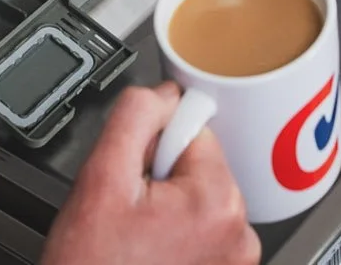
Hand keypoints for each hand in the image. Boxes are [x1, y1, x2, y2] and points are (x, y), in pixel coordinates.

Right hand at [41, 84, 257, 264]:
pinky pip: (204, 233)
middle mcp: (241, 234)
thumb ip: (135, 118)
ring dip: (168, 209)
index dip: (154, 148)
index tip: (135, 179)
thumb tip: (165, 92)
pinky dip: (177, 236)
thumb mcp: (99, 180)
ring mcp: (237, 262)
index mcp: (218, 202)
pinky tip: (150, 255)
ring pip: (198, 200)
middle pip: (199, 166)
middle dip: (162, 179)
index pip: (194, 131)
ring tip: (138, 239)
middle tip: (129, 214)